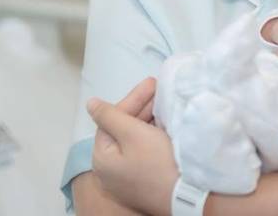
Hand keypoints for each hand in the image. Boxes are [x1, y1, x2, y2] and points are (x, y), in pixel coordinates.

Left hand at [88, 78, 178, 215]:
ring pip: (135, 142)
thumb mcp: (133, 132)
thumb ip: (111, 115)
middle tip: (160, 91)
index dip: (132, 100)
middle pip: (122, 131)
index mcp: (102, 159)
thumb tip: (90, 104)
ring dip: (148, 122)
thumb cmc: (159, 161)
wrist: (188, 194)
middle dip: (141, 109)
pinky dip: (154, 137)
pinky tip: (166, 127)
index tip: (151, 84)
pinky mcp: (145, 183)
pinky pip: (145, 154)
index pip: (111, 120)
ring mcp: (128, 180)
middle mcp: (110, 173)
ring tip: (166, 107)